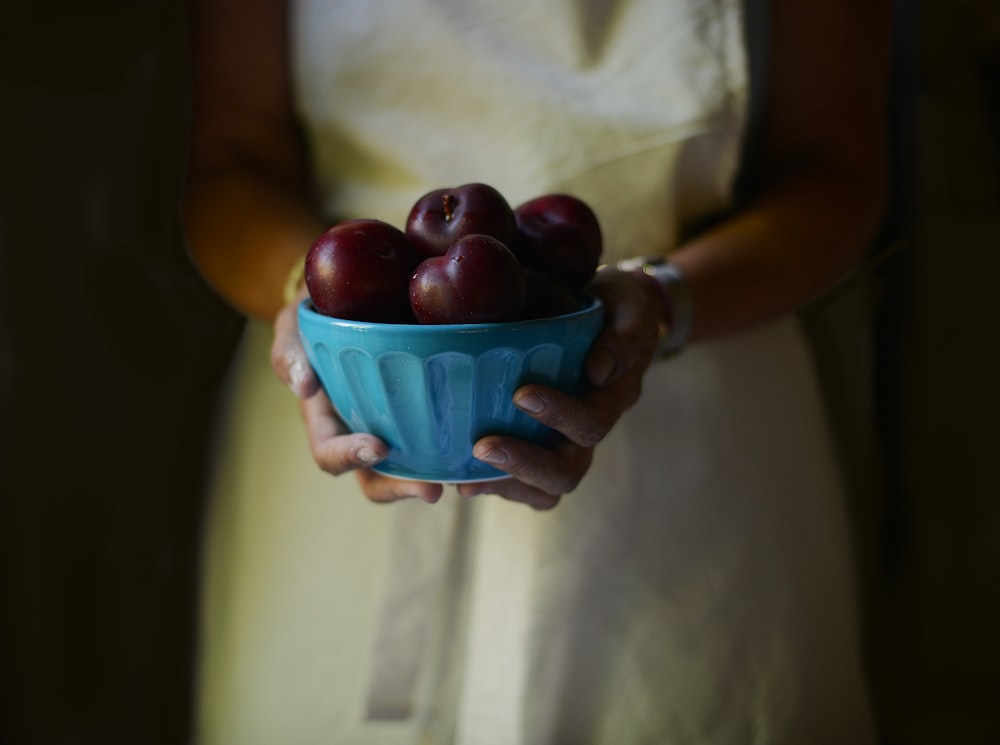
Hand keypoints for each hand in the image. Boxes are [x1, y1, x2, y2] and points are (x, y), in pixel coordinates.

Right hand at [270, 290, 443, 503]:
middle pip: (375, 478)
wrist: (353, 299)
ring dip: (433, 479)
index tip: (378, 447)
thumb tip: (304, 387)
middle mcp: (359, 432)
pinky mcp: (422, 414)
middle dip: (400, 488)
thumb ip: (290, 354)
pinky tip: (483, 449)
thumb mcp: (294, 328)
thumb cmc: (317, 316)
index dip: (351, 457)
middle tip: (432, 490)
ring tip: (462, 482)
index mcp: (326, 421)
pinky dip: (456, 451)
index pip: (330, 454)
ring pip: (410, 468)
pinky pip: (438, 440)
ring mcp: (392, 426)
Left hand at [456, 268, 662, 508]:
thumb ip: (624, 335)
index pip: (592, 422)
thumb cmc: (620, 308)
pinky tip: (458, 476)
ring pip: (545, 487)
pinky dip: (493, 483)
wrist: (613, 316)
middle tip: (483, 447)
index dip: (560, 414)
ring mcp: (566, 443)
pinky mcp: (541, 444)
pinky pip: (524, 482)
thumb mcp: (632, 308)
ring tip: (463, 478)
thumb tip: (598, 371)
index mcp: (613, 399)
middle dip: (524, 462)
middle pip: (567, 472)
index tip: (522, 394)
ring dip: (505, 483)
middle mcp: (589, 430)